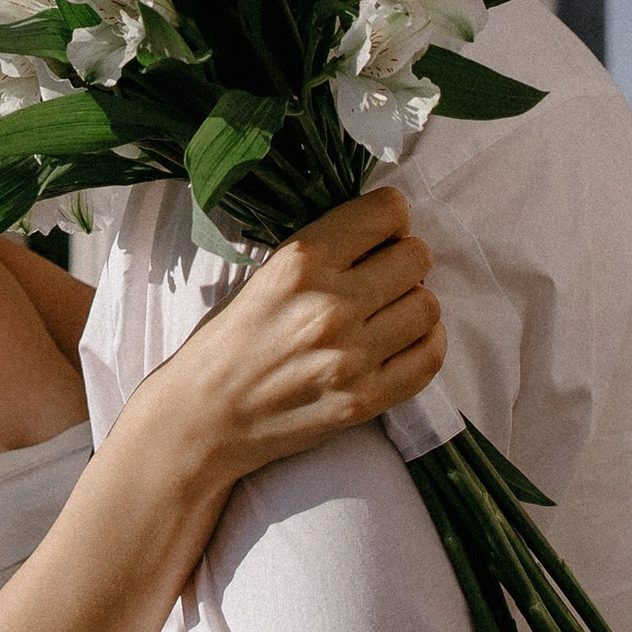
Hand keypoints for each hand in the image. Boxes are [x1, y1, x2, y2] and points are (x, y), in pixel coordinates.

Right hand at [163, 190, 443, 483]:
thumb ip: (324, 252)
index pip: (387, 212)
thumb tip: (384, 233)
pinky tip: (403, 342)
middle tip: (385, 275)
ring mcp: (351, 356)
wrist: (203, 418)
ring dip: (414, 304)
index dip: (391, 218)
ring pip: (428, 306)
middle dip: (405, 260)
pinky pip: (428, 358)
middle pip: (416, 257)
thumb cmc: (227, 342)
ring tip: (389, 313)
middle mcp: (330, 305)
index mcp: (300, 262)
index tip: (381, 233)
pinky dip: (424, 344)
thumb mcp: (264, 275)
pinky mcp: (364, 400)